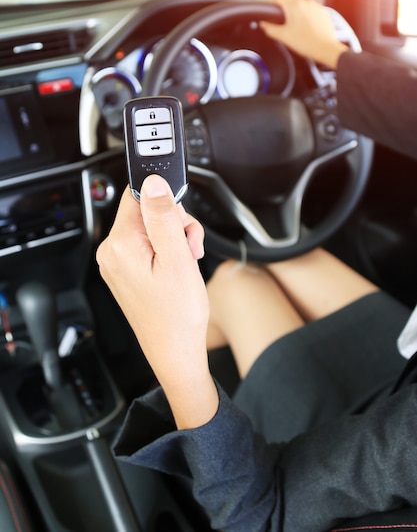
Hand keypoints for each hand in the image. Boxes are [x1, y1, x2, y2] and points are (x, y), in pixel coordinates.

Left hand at [96, 175, 218, 428]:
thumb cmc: (177, 316)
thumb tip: (153, 183)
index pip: (138, 196)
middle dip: (174, 223)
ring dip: (174, 237)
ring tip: (186, 261)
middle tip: (188, 247)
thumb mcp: (178, 259)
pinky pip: (148, 245)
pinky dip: (167, 250)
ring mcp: (118, 262)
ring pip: (150, 228)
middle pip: (146, 211)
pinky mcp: (127, 271)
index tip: (180, 218)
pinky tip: (178, 267)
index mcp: (120, 245)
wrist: (175, 351)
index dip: (166, 202)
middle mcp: (112, 251)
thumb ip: (164, 217)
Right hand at [261, 0, 348, 68]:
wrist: (326, 49)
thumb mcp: (283, 37)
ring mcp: (316, 6)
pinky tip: (307, 30)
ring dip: (297, 15)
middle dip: (286, 11)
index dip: (272, 3)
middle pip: (290, 1)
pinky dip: (307, 18)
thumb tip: (263, 24)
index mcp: (295, 5)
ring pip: (301, 6)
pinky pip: (311, 11)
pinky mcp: (324, 12)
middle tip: (285, 26)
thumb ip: (270, 29)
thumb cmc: (307, 43)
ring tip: (297, 30)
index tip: (272, 12)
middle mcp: (306, 2)